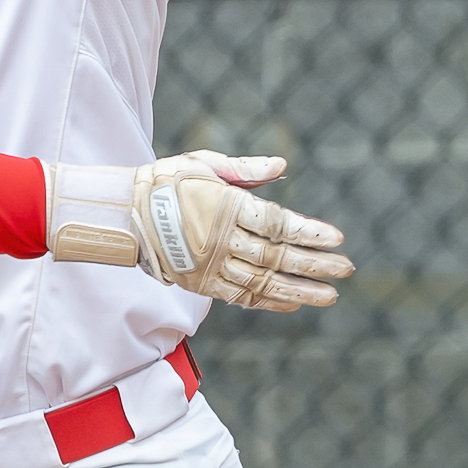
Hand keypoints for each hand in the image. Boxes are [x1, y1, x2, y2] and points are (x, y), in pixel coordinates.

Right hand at [47, 151, 352, 311]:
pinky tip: (292, 303)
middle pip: (276, 256)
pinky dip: (266, 301)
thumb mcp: (201, 164)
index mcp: (223, 206)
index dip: (308, 232)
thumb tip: (281, 167)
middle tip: (346, 269)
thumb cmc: (165, 181)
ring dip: (299, 290)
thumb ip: (243, 169)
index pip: (276, 223)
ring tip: (329, 296)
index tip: (337, 238)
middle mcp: (220, 239)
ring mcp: (209, 264)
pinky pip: (239, 296)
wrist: (120, 213)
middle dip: (315, 264)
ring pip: (262, 281)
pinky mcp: (199, 282)